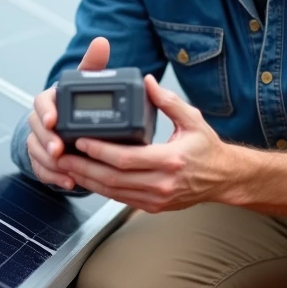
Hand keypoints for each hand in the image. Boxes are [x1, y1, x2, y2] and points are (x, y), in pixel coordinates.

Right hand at [25, 37, 110, 190]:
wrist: (69, 126)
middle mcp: (41, 120)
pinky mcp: (42, 160)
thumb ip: (92, 65)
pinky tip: (69, 183)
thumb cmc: (77, 102)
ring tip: (67, 170)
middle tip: (59, 150)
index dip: (47, 111)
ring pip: (37, 151)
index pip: (42, 102)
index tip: (54, 121)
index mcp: (50, 100)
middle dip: (46, 141)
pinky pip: (42, 170)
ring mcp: (39, 141)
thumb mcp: (85, 82)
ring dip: (50, 162)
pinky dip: (54, 177)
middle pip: (36, 129)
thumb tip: (102, 41)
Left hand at [59, 75, 230, 212]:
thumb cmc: (208, 149)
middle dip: (84, 167)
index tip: (81, 140)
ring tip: (67, 166)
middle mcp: (162, 183)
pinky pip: (120, 199)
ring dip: (87, 180)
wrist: (224, 179)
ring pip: (112, 192)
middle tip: (62, 155)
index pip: (126, 158)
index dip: (100, 150)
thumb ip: (168, 101)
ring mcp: (156, 198)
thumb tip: (146, 81)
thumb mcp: (193, 119)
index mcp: (170, 160)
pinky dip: (100, 188)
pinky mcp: (152, 206)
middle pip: (113, 178)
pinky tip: (86, 178)